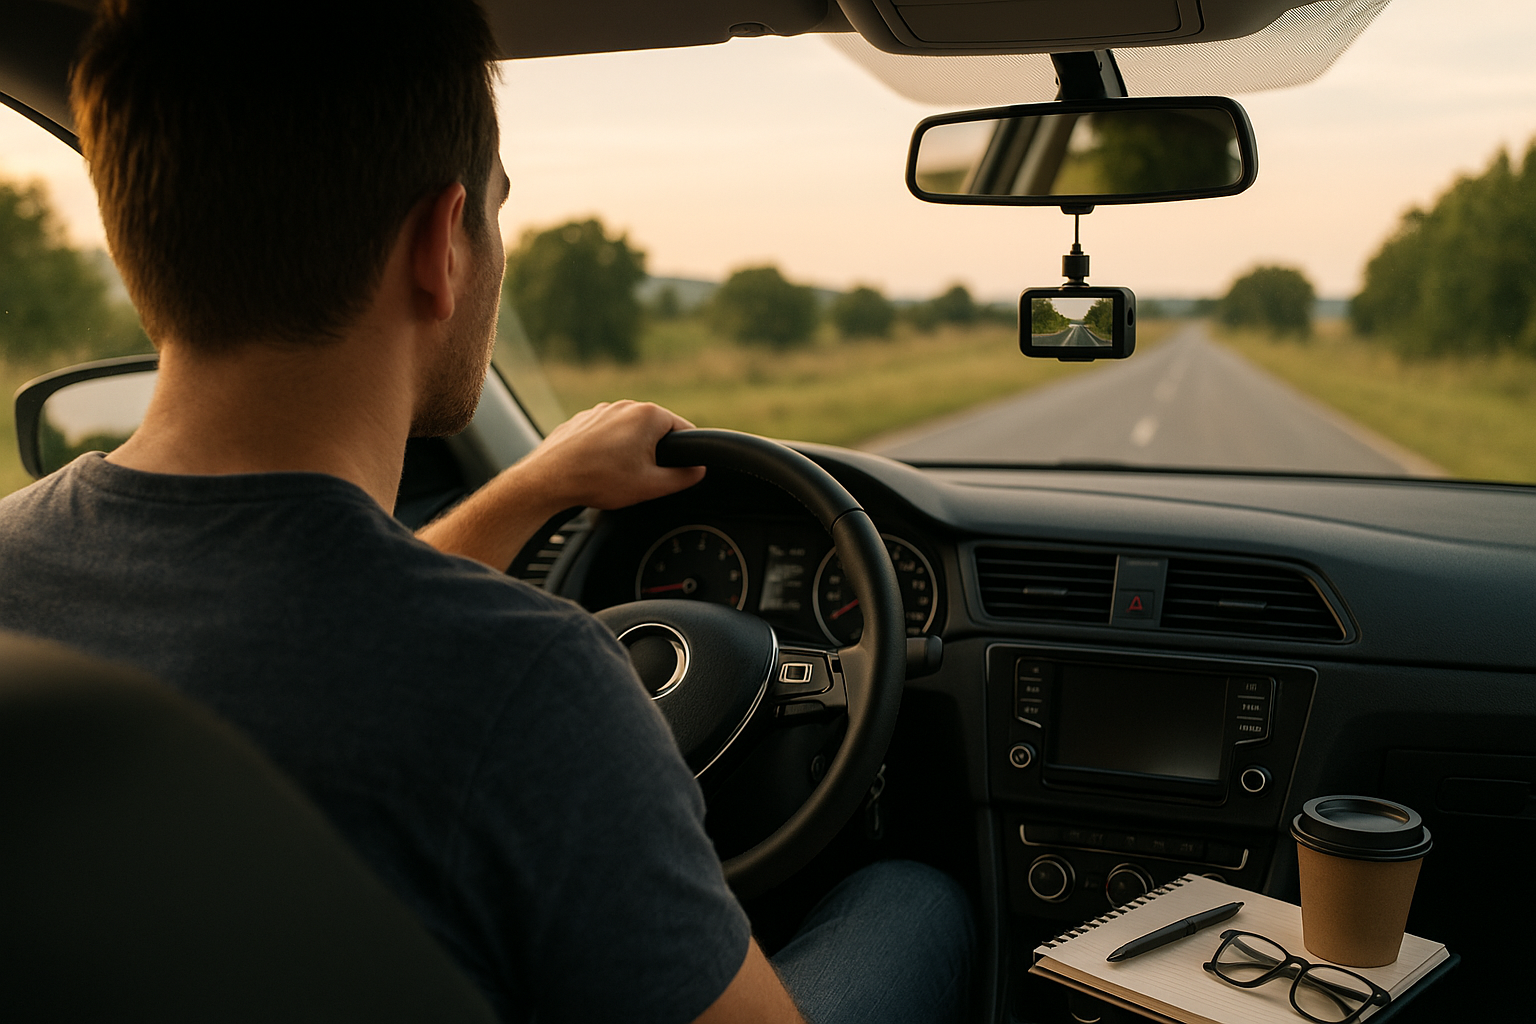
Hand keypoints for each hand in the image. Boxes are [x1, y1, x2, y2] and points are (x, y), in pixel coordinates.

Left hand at [416, 400, 704, 570]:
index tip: (679, 473)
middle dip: (655, 455)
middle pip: (656, 431)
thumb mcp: (651, 486)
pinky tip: (599, 471)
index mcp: (649, 415)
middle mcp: (626, 405)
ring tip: (616, 477)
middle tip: (643, 480)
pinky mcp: (583, 420)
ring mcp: (601, 410)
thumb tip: (699, 470)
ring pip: (630, 433)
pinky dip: (608, 451)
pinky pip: (607, 435)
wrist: (549, 480)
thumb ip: (684, 477)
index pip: (686, 431)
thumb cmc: (599, 480)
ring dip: (631, 453)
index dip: (687, 455)